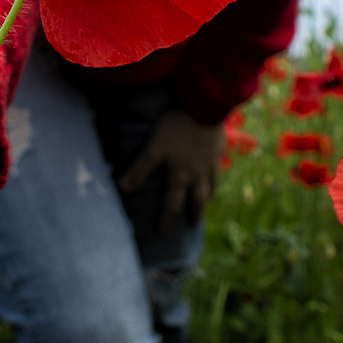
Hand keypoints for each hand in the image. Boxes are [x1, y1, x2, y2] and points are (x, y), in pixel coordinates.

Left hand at [118, 107, 226, 230]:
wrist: (205, 109)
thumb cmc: (177, 129)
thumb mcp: (154, 149)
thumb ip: (140, 169)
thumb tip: (123, 189)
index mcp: (181, 175)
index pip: (172, 203)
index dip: (166, 219)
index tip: (162, 232)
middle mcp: (197, 173)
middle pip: (198, 199)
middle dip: (195, 213)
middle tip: (193, 225)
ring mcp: (210, 161)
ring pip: (211, 184)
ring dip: (208, 196)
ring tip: (207, 201)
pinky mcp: (218, 148)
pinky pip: (218, 167)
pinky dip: (216, 175)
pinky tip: (215, 171)